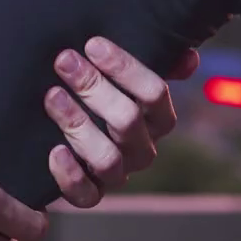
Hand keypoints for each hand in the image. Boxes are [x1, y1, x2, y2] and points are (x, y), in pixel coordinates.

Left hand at [44, 38, 199, 207]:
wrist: (55, 132)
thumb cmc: (99, 93)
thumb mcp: (122, 73)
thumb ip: (157, 60)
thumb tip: (188, 59)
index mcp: (157, 118)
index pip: (154, 93)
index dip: (125, 68)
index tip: (92, 45)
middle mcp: (142, 148)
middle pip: (127, 120)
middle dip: (94, 87)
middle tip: (64, 61)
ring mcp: (117, 174)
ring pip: (107, 158)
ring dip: (78, 124)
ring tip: (52, 96)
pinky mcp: (91, 193)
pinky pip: (86, 195)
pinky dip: (70, 174)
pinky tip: (54, 150)